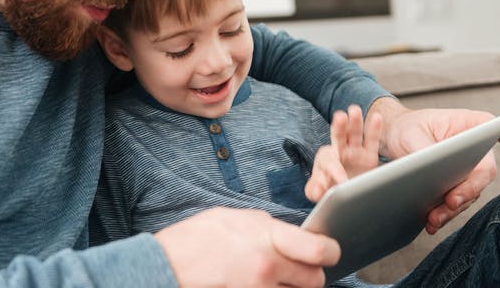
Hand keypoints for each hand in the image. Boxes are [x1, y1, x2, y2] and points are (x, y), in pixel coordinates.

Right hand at [155, 207, 339, 287]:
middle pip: (316, 281)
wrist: (169, 264)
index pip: (320, 251)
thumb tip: (294, 236)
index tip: (328, 250)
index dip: (331, 251)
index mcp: (268, 238)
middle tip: (301, 267)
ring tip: (277, 277)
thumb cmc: (198, 237)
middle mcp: (269, 268)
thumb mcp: (238, 218)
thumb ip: (271, 228)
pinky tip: (262, 283)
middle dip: (312, 274)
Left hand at [304, 105, 382, 202]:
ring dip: (355, 122)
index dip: (336, 171)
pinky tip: (377, 117)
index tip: (343, 182)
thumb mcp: (319, 191)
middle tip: (339, 116)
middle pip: (338, 137)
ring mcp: (355, 151)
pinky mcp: (369, 155)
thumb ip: (314, 190)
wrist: (345, 193)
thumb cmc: (329, 189)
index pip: (329, 161)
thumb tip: (316, 192)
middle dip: (339, 127)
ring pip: (355, 134)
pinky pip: (372, 140)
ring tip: (354, 110)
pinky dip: (374, 129)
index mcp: (325, 159)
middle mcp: (340, 151)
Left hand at [368, 98, 499, 233]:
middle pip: (482, 170)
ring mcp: (468, 171)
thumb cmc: (408, 129)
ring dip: (454, 209)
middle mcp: (474, 150)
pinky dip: (444, 215)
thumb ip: (426, 149)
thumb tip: (433, 170)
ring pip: (470, 193)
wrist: (395, 140)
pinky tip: (432, 223)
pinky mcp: (456, 188)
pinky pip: (456, 204)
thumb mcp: (411, 134)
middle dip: (469, 189)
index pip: (488, 125)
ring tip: (435, 218)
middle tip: (452, 201)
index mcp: (466, 126)